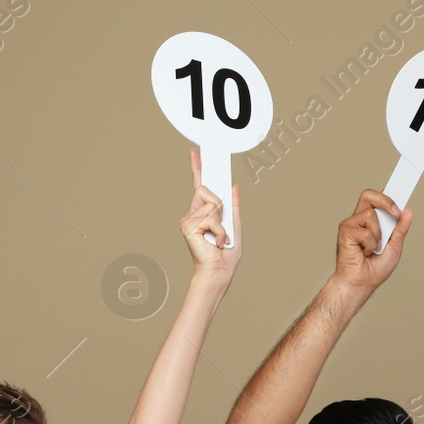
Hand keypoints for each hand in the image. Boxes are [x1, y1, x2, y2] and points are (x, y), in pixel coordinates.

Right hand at [180, 148, 241, 283]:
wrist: (219, 271)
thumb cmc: (226, 255)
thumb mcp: (235, 226)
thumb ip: (234, 207)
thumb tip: (234, 187)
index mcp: (203, 212)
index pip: (199, 185)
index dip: (197, 168)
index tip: (195, 152)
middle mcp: (193, 214)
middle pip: (206, 190)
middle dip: (219, 205)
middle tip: (220, 226)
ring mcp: (188, 220)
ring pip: (211, 203)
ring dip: (221, 222)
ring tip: (218, 237)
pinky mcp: (188, 226)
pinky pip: (210, 217)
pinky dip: (219, 231)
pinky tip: (214, 242)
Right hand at [330, 189, 412, 291]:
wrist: (362, 283)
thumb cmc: (374, 268)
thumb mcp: (395, 246)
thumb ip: (400, 228)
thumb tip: (408, 211)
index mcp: (371, 220)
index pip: (378, 199)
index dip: (387, 192)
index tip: (402, 186)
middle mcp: (359, 219)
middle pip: (369, 194)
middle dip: (385, 200)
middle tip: (395, 213)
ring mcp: (351, 224)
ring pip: (370, 214)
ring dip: (378, 234)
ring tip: (374, 248)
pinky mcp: (345, 232)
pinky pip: (365, 231)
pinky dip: (370, 244)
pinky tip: (365, 252)